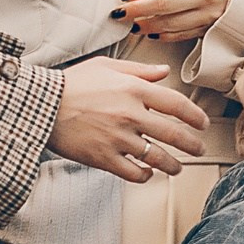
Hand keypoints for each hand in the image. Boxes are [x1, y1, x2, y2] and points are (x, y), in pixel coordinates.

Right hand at [49, 59, 207, 180]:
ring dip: (174, 165)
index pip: (177, 104)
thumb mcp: (105, 67)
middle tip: (199, 148)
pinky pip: (134, 173)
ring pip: (159, 158)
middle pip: (174, 134)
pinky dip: (145, 176)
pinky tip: (147, 173)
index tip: (202, 123)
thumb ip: (138, 70)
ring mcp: (118, 139)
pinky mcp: (104, 158)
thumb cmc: (71, 84)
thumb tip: (163, 72)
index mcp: (134, 89)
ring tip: (178, 168)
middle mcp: (130, 114)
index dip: (195, 116)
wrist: (41, 105)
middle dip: (192, 144)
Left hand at [113, 0, 232, 41]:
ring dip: (147, 26)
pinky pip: (182, 35)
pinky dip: (164, 36)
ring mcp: (206, 16)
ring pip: (170, 23)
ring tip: (133, 26)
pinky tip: (152, 34)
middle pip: (162, 5)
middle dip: (137, 10)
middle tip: (120, 14)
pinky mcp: (208, 30)